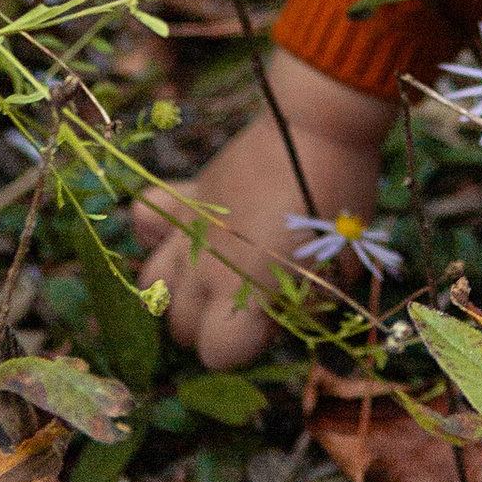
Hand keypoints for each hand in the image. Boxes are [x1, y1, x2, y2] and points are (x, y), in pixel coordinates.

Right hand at [129, 51, 393, 364]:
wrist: (315, 126)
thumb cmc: (336, 198)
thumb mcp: (337, 267)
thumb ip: (303, 303)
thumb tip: (282, 313)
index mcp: (244, 294)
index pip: (218, 354)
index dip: (246, 347)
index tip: (270, 321)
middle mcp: (205, 269)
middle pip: (182, 326)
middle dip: (214, 323)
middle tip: (252, 295)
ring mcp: (188, 230)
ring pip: (154, 285)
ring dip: (181, 290)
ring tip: (215, 273)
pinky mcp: (185, 194)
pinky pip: (144, 220)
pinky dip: (157, 231)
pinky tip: (186, 231)